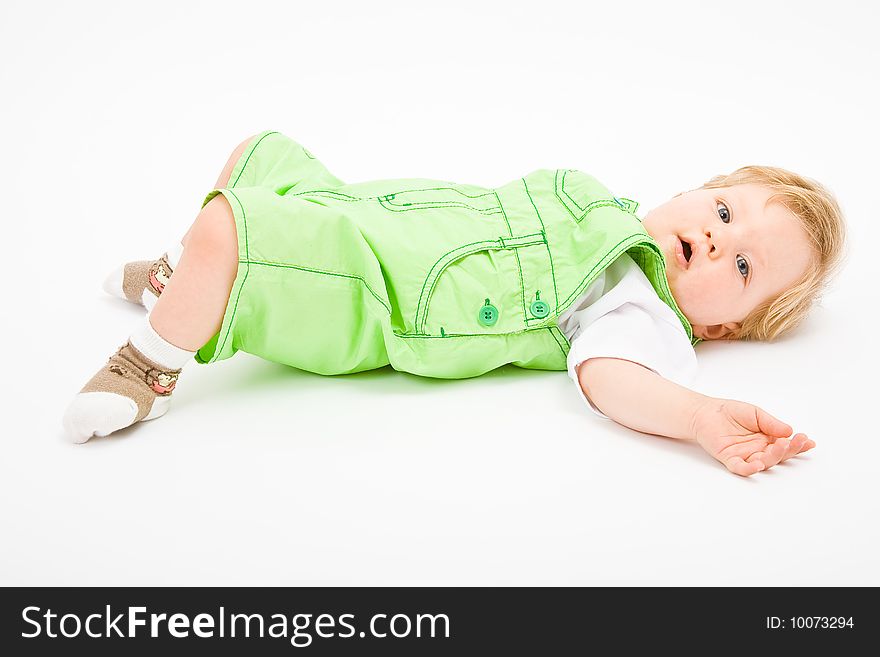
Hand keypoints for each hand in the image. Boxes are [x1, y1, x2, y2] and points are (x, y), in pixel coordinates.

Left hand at [690, 398, 814, 476]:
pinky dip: (749, 469)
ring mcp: (744, 455)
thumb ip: (771, 423)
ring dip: (774, 456)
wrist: (706, 412)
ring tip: (781, 445)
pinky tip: (759, 465)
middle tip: (797, 441)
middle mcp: (758, 449)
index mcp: (766, 439)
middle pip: (778, 455)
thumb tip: (789, 431)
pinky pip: (740, 468)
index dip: (798, 445)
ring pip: (763, 462)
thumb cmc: (730, 412)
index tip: (809, 441)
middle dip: (789, 449)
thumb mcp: (755, 413)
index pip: (785, 444)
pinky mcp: (729, 458)